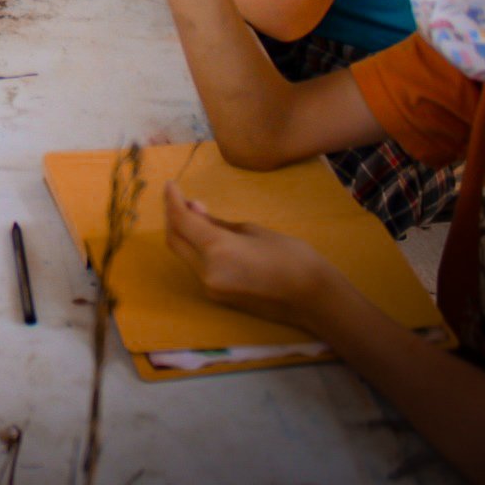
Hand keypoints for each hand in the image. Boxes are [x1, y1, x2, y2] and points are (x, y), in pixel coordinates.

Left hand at [163, 182, 341, 329]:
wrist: (315, 299)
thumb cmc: (292, 257)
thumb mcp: (253, 231)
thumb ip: (218, 223)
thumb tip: (194, 211)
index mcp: (216, 250)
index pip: (181, 220)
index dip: (172, 200)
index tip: (170, 184)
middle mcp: (206, 272)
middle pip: (175, 240)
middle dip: (173, 216)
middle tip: (181, 197)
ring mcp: (210, 288)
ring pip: (184, 254)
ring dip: (184, 233)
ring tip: (198, 213)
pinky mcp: (217, 297)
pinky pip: (197, 267)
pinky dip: (196, 249)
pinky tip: (207, 236)